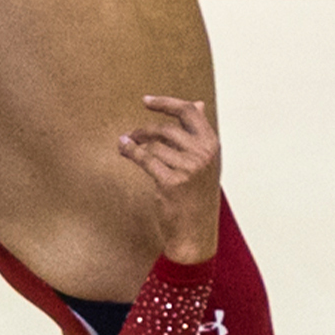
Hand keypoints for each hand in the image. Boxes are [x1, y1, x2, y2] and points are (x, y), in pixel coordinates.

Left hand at [119, 94, 222, 265]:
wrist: (195, 233)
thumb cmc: (198, 197)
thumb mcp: (206, 162)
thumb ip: (199, 134)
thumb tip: (197, 104)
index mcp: (212, 146)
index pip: (188, 112)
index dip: (166, 103)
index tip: (146, 101)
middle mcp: (203, 154)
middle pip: (166, 129)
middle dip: (145, 130)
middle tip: (133, 135)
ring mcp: (188, 168)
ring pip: (154, 145)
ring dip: (136, 143)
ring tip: (128, 145)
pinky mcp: (171, 182)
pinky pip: (145, 159)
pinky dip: (131, 152)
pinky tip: (123, 148)